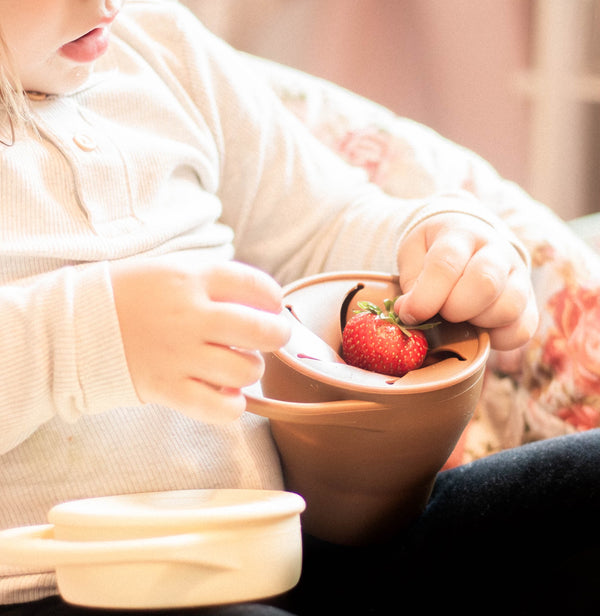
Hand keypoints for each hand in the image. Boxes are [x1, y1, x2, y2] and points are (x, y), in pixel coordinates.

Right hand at [110, 256, 290, 422]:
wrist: (72, 325)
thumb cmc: (127, 295)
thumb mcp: (170, 270)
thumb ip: (213, 281)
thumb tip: (261, 299)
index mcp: (190, 279)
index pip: (254, 284)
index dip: (273, 297)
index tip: (273, 305)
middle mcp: (190, 316)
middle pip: (262, 331)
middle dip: (277, 334)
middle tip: (272, 336)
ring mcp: (179, 355)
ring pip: (246, 371)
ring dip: (251, 371)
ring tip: (238, 366)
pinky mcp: (167, 388)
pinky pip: (220, 408)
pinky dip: (231, 406)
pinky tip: (224, 394)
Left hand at [393, 213, 538, 349]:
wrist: (466, 241)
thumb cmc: (433, 251)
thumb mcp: (413, 255)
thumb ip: (410, 283)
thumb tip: (409, 313)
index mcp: (461, 233)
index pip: (446, 263)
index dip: (426, 296)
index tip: (409, 313)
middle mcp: (496, 251)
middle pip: (485, 283)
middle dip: (455, 309)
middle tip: (441, 313)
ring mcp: (518, 275)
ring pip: (509, 307)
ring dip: (478, 323)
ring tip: (460, 320)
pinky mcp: (529, 301)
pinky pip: (523, 329)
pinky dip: (498, 339)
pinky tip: (479, 331)